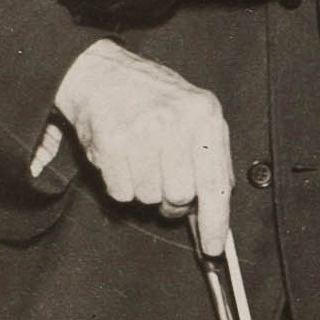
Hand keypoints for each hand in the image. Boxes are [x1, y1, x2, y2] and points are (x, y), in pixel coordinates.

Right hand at [53, 38, 234, 254]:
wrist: (101, 72)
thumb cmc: (152, 98)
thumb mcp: (195, 113)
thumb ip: (211, 155)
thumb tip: (218, 203)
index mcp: (204, 115)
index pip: (215, 183)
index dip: (215, 221)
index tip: (213, 247)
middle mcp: (176, 122)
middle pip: (181, 196)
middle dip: (173, 199)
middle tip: (164, 180)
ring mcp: (142, 131)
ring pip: (150, 196)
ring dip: (145, 188)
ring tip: (140, 158)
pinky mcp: (110, 142)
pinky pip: (122, 192)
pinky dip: (122, 184)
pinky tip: (122, 158)